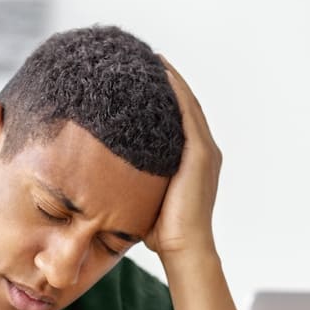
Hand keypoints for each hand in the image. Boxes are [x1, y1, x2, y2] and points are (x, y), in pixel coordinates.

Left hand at [145, 57, 222, 257]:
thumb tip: (104, 175)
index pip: (181, 120)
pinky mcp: (201, 155)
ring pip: (189, 105)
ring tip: (155, 60)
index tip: (149, 80)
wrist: (183, 249)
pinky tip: (163, 75)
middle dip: (171, 82)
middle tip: (151, 60)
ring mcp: (205, 152)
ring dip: (174, 81)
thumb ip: (135, 181)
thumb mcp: (145, 197)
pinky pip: (189, 115)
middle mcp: (204, 153)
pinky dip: (178, 93)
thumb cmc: (162, 232)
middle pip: (188, 107)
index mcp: (194, 161)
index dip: (168, 98)